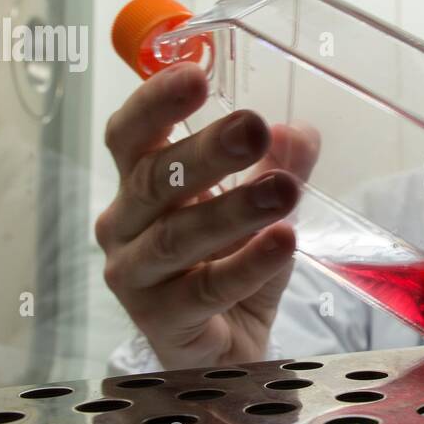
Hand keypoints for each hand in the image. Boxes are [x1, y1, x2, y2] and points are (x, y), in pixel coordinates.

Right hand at [96, 62, 317, 368]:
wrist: (226, 349)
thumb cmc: (227, 267)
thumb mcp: (260, 209)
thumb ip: (278, 166)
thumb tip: (299, 131)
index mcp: (138, 186)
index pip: (130, 135)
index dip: (156, 103)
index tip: (196, 74)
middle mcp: (124, 227)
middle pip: (155, 180)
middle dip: (205, 150)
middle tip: (252, 125)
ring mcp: (135, 277)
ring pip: (179, 236)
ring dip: (234, 208)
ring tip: (284, 188)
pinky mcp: (160, 322)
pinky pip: (205, 290)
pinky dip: (247, 265)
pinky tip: (283, 241)